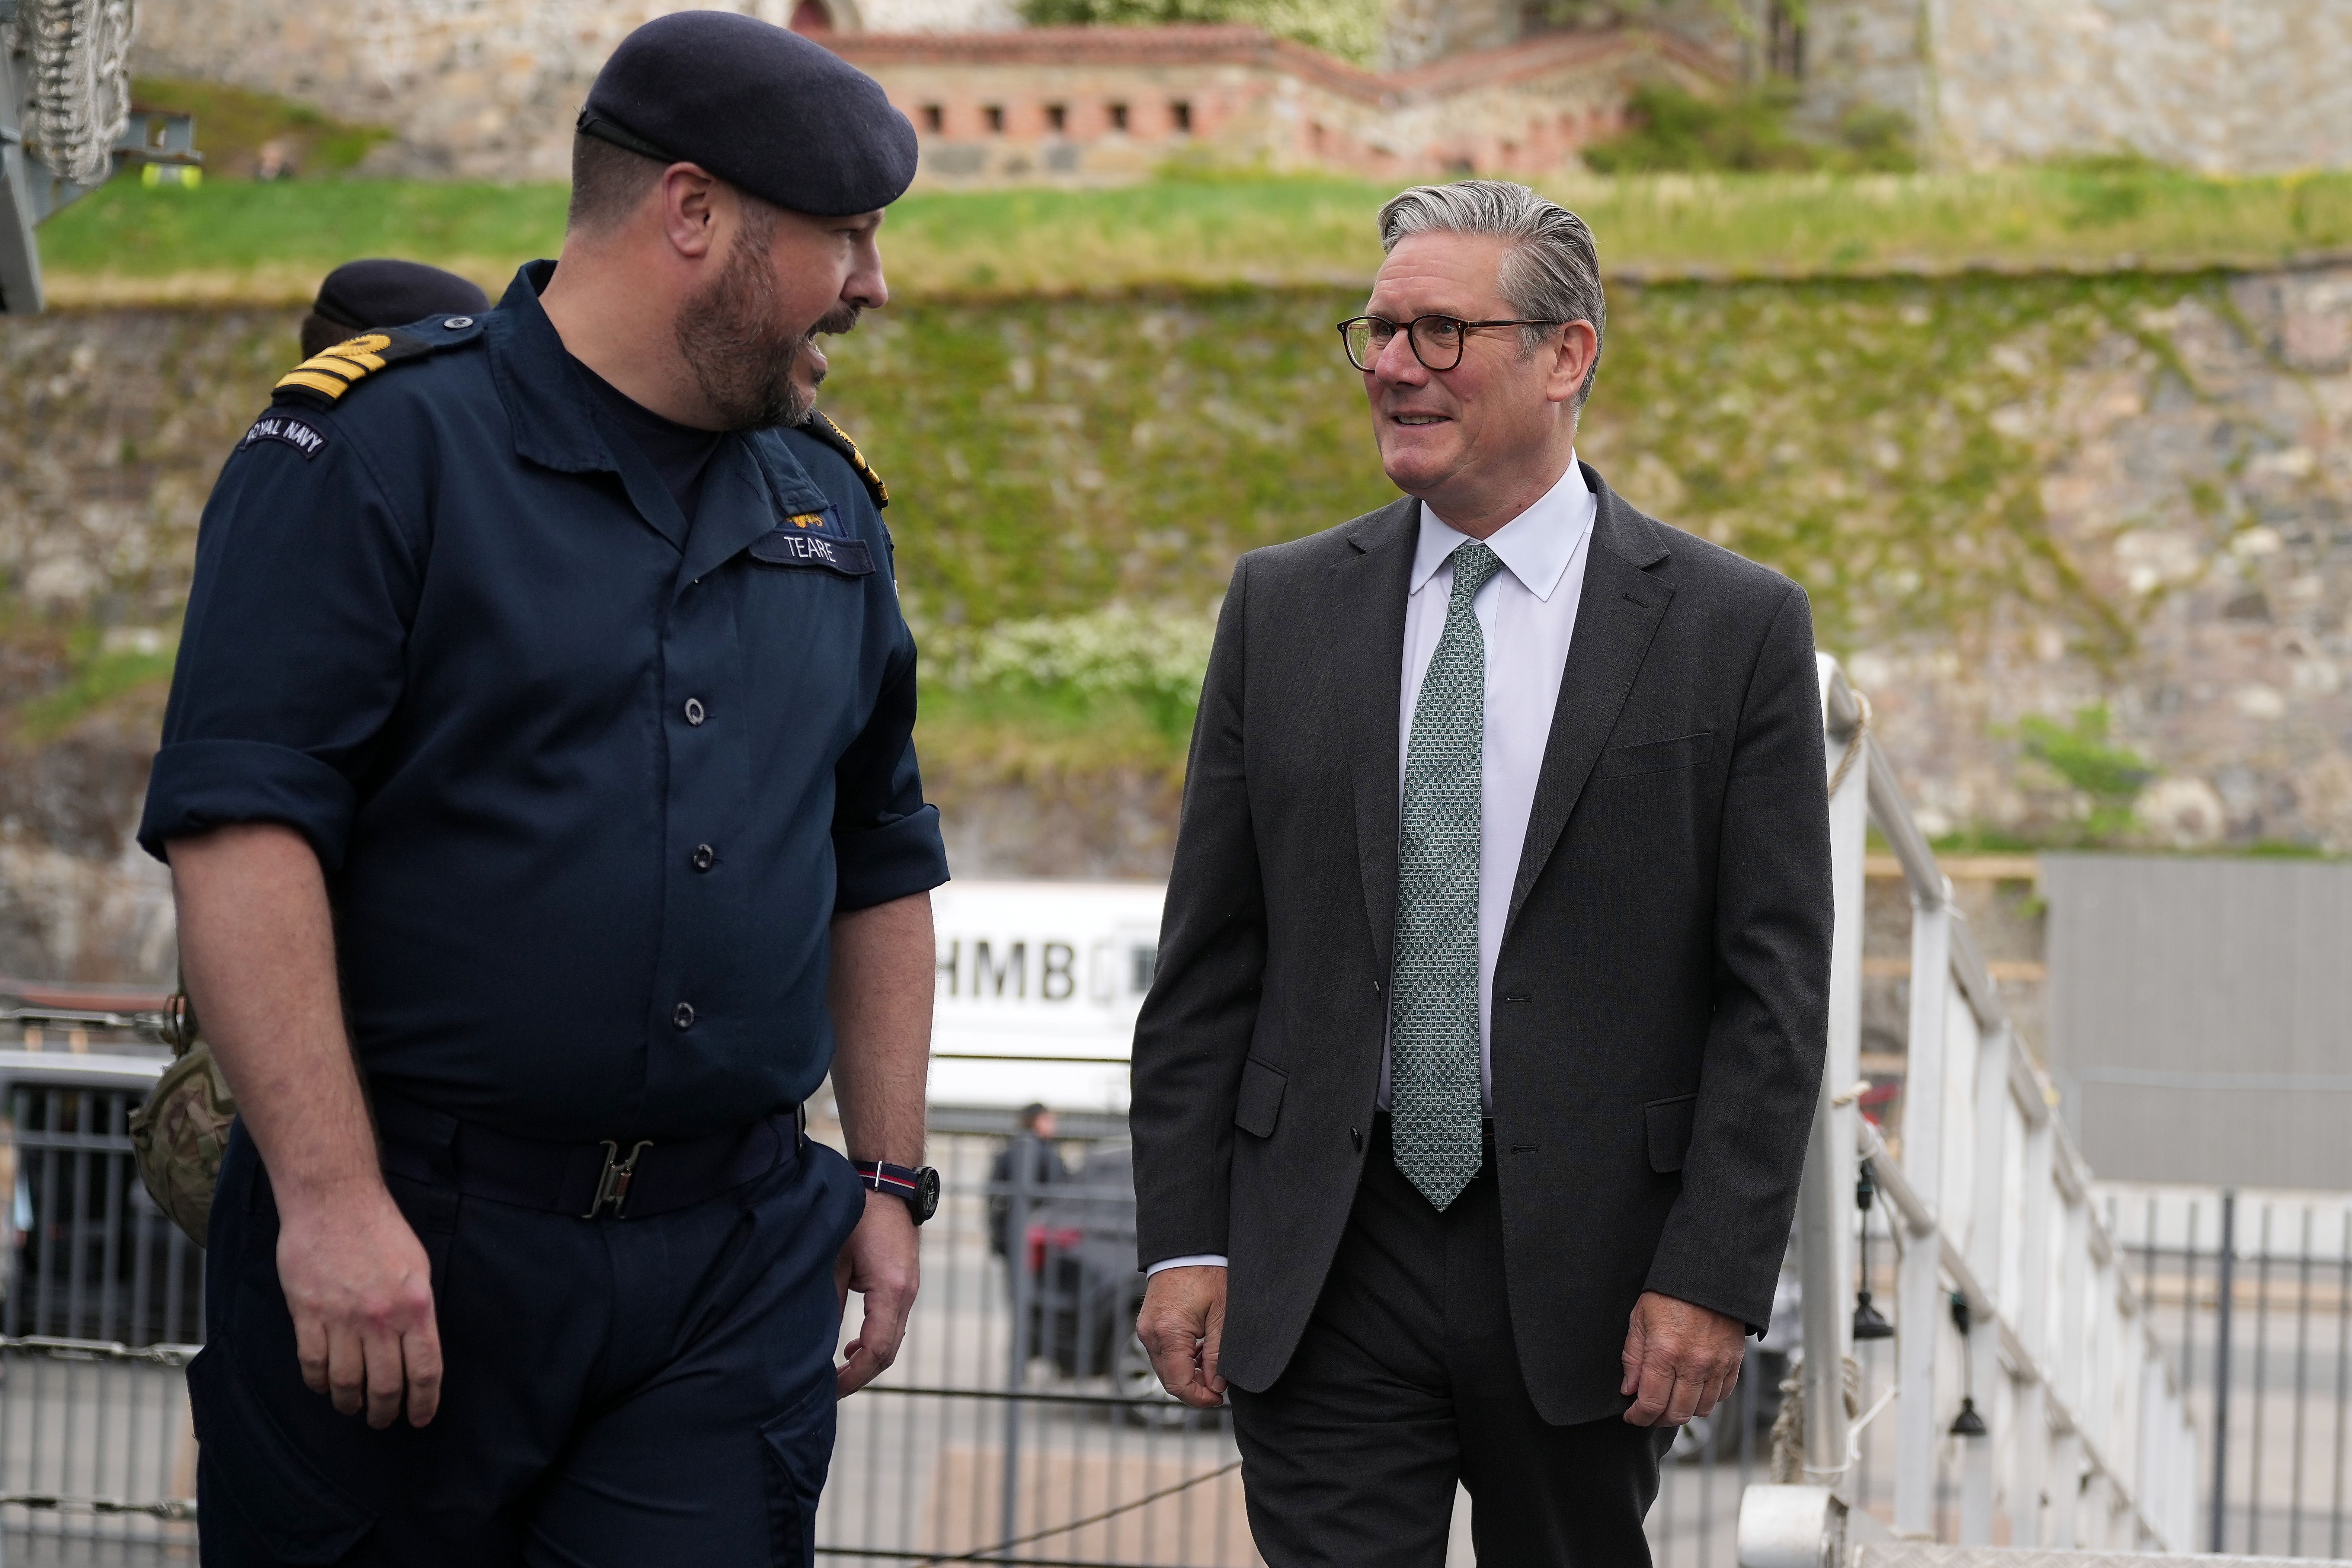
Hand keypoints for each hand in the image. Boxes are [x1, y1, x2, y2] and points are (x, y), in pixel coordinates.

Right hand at [276, 1182, 440, 1428]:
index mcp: (416, 1306)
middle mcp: (381, 1317)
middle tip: (382, 1420)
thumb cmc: (380, 1229)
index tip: (419, 1418)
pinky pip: (312, 1363)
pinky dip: (318, 1383)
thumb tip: (416, 1349)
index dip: (424, 1403)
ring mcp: (341, 1317)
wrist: (334, 1201)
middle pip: (385, 1385)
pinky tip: (323, 1387)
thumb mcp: (417, 1267)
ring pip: (346, 1381)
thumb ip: (417, 1310)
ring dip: (350, 1403)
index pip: (425, 1370)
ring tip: (352, 1408)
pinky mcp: (307, 1313)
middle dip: (384, 1412)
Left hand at [835, 1189, 919, 1395]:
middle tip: (830, 1390)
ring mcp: (909, 1290)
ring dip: (868, 1361)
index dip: (853, 1376)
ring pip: (892, 1341)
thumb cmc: (860, 1216)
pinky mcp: (905, 1285)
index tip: (829, 1389)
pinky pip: (893, 1325)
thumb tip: (818, 1343)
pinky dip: (875, 1342)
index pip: (876, 1350)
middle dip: (860, 1376)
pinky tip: (852, 1345)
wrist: (889, 1186)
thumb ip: (829, 1303)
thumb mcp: (836, 1260)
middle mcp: (906, 1295)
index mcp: (891, 1291)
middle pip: (888, 1353)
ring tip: (837, 1373)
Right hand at [1137, 1265, 1226, 1407]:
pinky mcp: (1148, 1324)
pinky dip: (1180, 1358)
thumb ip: (1218, 1356)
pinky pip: (1162, 1352)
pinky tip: (1199, 1351)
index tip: (1218, 1399)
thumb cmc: (1207, 1275)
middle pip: (1169, 1379)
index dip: (1199, 1398)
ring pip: (1165, 1367)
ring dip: (1187, 1373)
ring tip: (1211, 1365)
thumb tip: (1216, 1386)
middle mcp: (1150, 1333)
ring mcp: (1146, 1329)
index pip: (1177, 1384)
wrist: (1187, 1248)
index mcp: (1168, 1333)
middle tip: (1218, 1386)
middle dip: (1194, 1387)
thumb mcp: (1221, 1316)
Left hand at [1620, 1290, 1744, 1426]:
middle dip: (1659, 1419)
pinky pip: (1722, 1395)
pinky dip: (1707, 1399)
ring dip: (1684, 1410)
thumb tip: (1629, 1390)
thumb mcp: (1639, 1318)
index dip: (1639, 1417)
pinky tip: (1694, 1389)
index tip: (1632, 1416)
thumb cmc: (1669, 1294)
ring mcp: (1717, 1364)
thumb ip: (1632, 1357)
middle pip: (1677, 1413)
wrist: (1708, 1275)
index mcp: (1665, 1352)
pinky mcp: (1734, 1362)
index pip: (1651, 1403)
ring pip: (1701, 1409)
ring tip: (1671, 1400)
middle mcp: (1693, 1363)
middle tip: (1650, 1412)